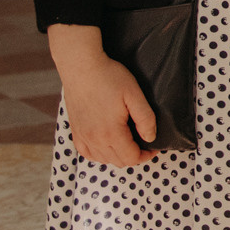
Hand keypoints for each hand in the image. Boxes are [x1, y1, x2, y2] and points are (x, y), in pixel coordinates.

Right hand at [47, 24, 158, 166]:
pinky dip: (99, 154)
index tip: (153, 147)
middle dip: (134, 156)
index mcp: (111, 133)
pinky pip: (87, 153)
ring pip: (102, 159)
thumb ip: (145, 119)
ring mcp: (82, 136)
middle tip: (143, 143)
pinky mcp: (75, 130)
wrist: (81, 67)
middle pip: (117, 161)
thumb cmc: (108, 77)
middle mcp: (94, 139)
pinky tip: (106, 143)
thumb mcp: (134, 94)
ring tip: (128, 141)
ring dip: (117, 155)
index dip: (146, 156)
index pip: (131, 158)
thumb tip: (150, 138)